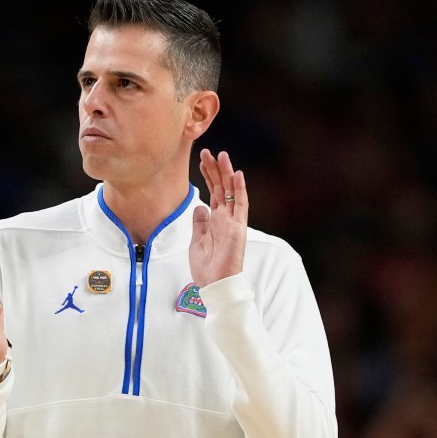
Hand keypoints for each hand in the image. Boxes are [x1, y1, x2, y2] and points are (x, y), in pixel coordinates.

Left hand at [190, 149, 246, 286]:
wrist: (214, 285)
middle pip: (220, 188)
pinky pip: (240, 206)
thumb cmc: (206, 268)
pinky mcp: (238, 228)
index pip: (213, 193)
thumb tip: (199, 207)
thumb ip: (199, 223)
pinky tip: (237, 174)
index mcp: (215, 221)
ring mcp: (233, 222)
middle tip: (207, 152)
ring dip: (226, 173)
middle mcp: (225, 218)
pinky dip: (239, 190)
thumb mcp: (196, 241)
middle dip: (214, 169)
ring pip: (230, 192)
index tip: (201, 161)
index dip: (207, 176)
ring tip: (221, 155)